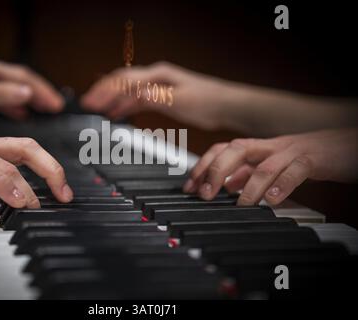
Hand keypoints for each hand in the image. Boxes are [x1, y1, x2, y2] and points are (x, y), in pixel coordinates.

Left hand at [0, 57, 63, 121]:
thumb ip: (1, 94)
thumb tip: (28, 94)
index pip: (26, 79)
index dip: (44, 92)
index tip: (58, 105)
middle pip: (23, 83)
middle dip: (41, 94)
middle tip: (57, 107)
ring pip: (14, 91)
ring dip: (30, 100)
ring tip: (44, 110)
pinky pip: (2, 99)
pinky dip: (14, 107)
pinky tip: (19, 114)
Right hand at [0, 128, 72, 207]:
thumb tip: (5, 196)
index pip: (26, 151)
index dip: (50, 168)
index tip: (63, 191)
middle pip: (28, 146)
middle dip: (53, 169)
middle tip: (65, 195)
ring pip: (11, 154)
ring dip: (33, 181)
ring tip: (44, 204)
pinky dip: (4, 183)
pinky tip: (16, 200)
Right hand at [81, 62, 236, 129]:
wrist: (225, 105)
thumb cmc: (208, 101)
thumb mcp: (180, 100)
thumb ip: (155, 97)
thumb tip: (132, 95)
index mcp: (157, 75)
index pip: (123, 80)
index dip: (104, 90)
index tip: (90, 101)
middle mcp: (155, 78)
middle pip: (121, 82)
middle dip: (102, 92)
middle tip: (86, 104)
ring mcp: (158, 87)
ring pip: (127, 91)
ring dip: (112, 99)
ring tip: (96, 109)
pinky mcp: (162, 97)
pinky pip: (137, 99)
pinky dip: (124, 106)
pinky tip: (117, 113)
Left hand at [183, 128, 357, 204]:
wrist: (346, 143)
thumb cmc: (306, 155)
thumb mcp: (272, 163)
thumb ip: (249, 173)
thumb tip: (227, 186)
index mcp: (257, 149)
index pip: (222, 151)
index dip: (202, 167)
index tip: (189, 188)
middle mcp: (269, 147)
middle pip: (235, 150)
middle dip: (215, 171)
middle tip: (204, 195)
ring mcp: (290, 152)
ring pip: (264, 163)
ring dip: (248, 187)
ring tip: (239, 205)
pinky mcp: (313, 160)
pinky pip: (295, 171)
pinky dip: (282, 186)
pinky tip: (272, 201)